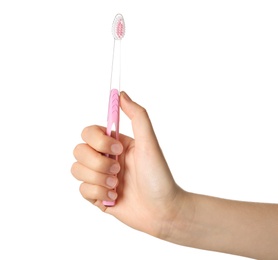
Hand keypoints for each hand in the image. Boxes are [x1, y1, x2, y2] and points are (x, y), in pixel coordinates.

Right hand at [71, 91, 190, 238]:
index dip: (98, 140)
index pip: (89, 132)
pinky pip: (82, 190)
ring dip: (98, 179)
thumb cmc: (159, 177)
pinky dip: (98, 194)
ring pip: (77, 170)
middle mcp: (105, 158)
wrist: (163, 211)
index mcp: (115, 144)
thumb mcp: (150, 143)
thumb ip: (137, 116)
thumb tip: (121, 94)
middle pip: (79, 150)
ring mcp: (100, 176)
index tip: (118, 149)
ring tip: (116, 185)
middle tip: (118, 170)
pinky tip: (115, 197)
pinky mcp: (97, 195)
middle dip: (98, 163)